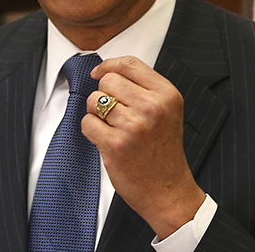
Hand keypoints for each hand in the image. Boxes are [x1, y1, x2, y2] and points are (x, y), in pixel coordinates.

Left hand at [81, 56, 205, 238]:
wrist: (168, 191)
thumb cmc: (162, 149)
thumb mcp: (166, 110)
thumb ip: (142, 87)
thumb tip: (105, 70)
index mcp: (167, 95)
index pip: (129, 63)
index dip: (108, 65)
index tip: (98, 73)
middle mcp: (152, 107)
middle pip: (108, 81)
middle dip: (103, 94)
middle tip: (114, 114)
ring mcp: (134, 126)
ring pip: (94, 100)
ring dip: (97, 114)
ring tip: (114, 128)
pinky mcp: (116, 144)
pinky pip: (87, 123)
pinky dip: (91, 131)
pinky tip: (107, 140)